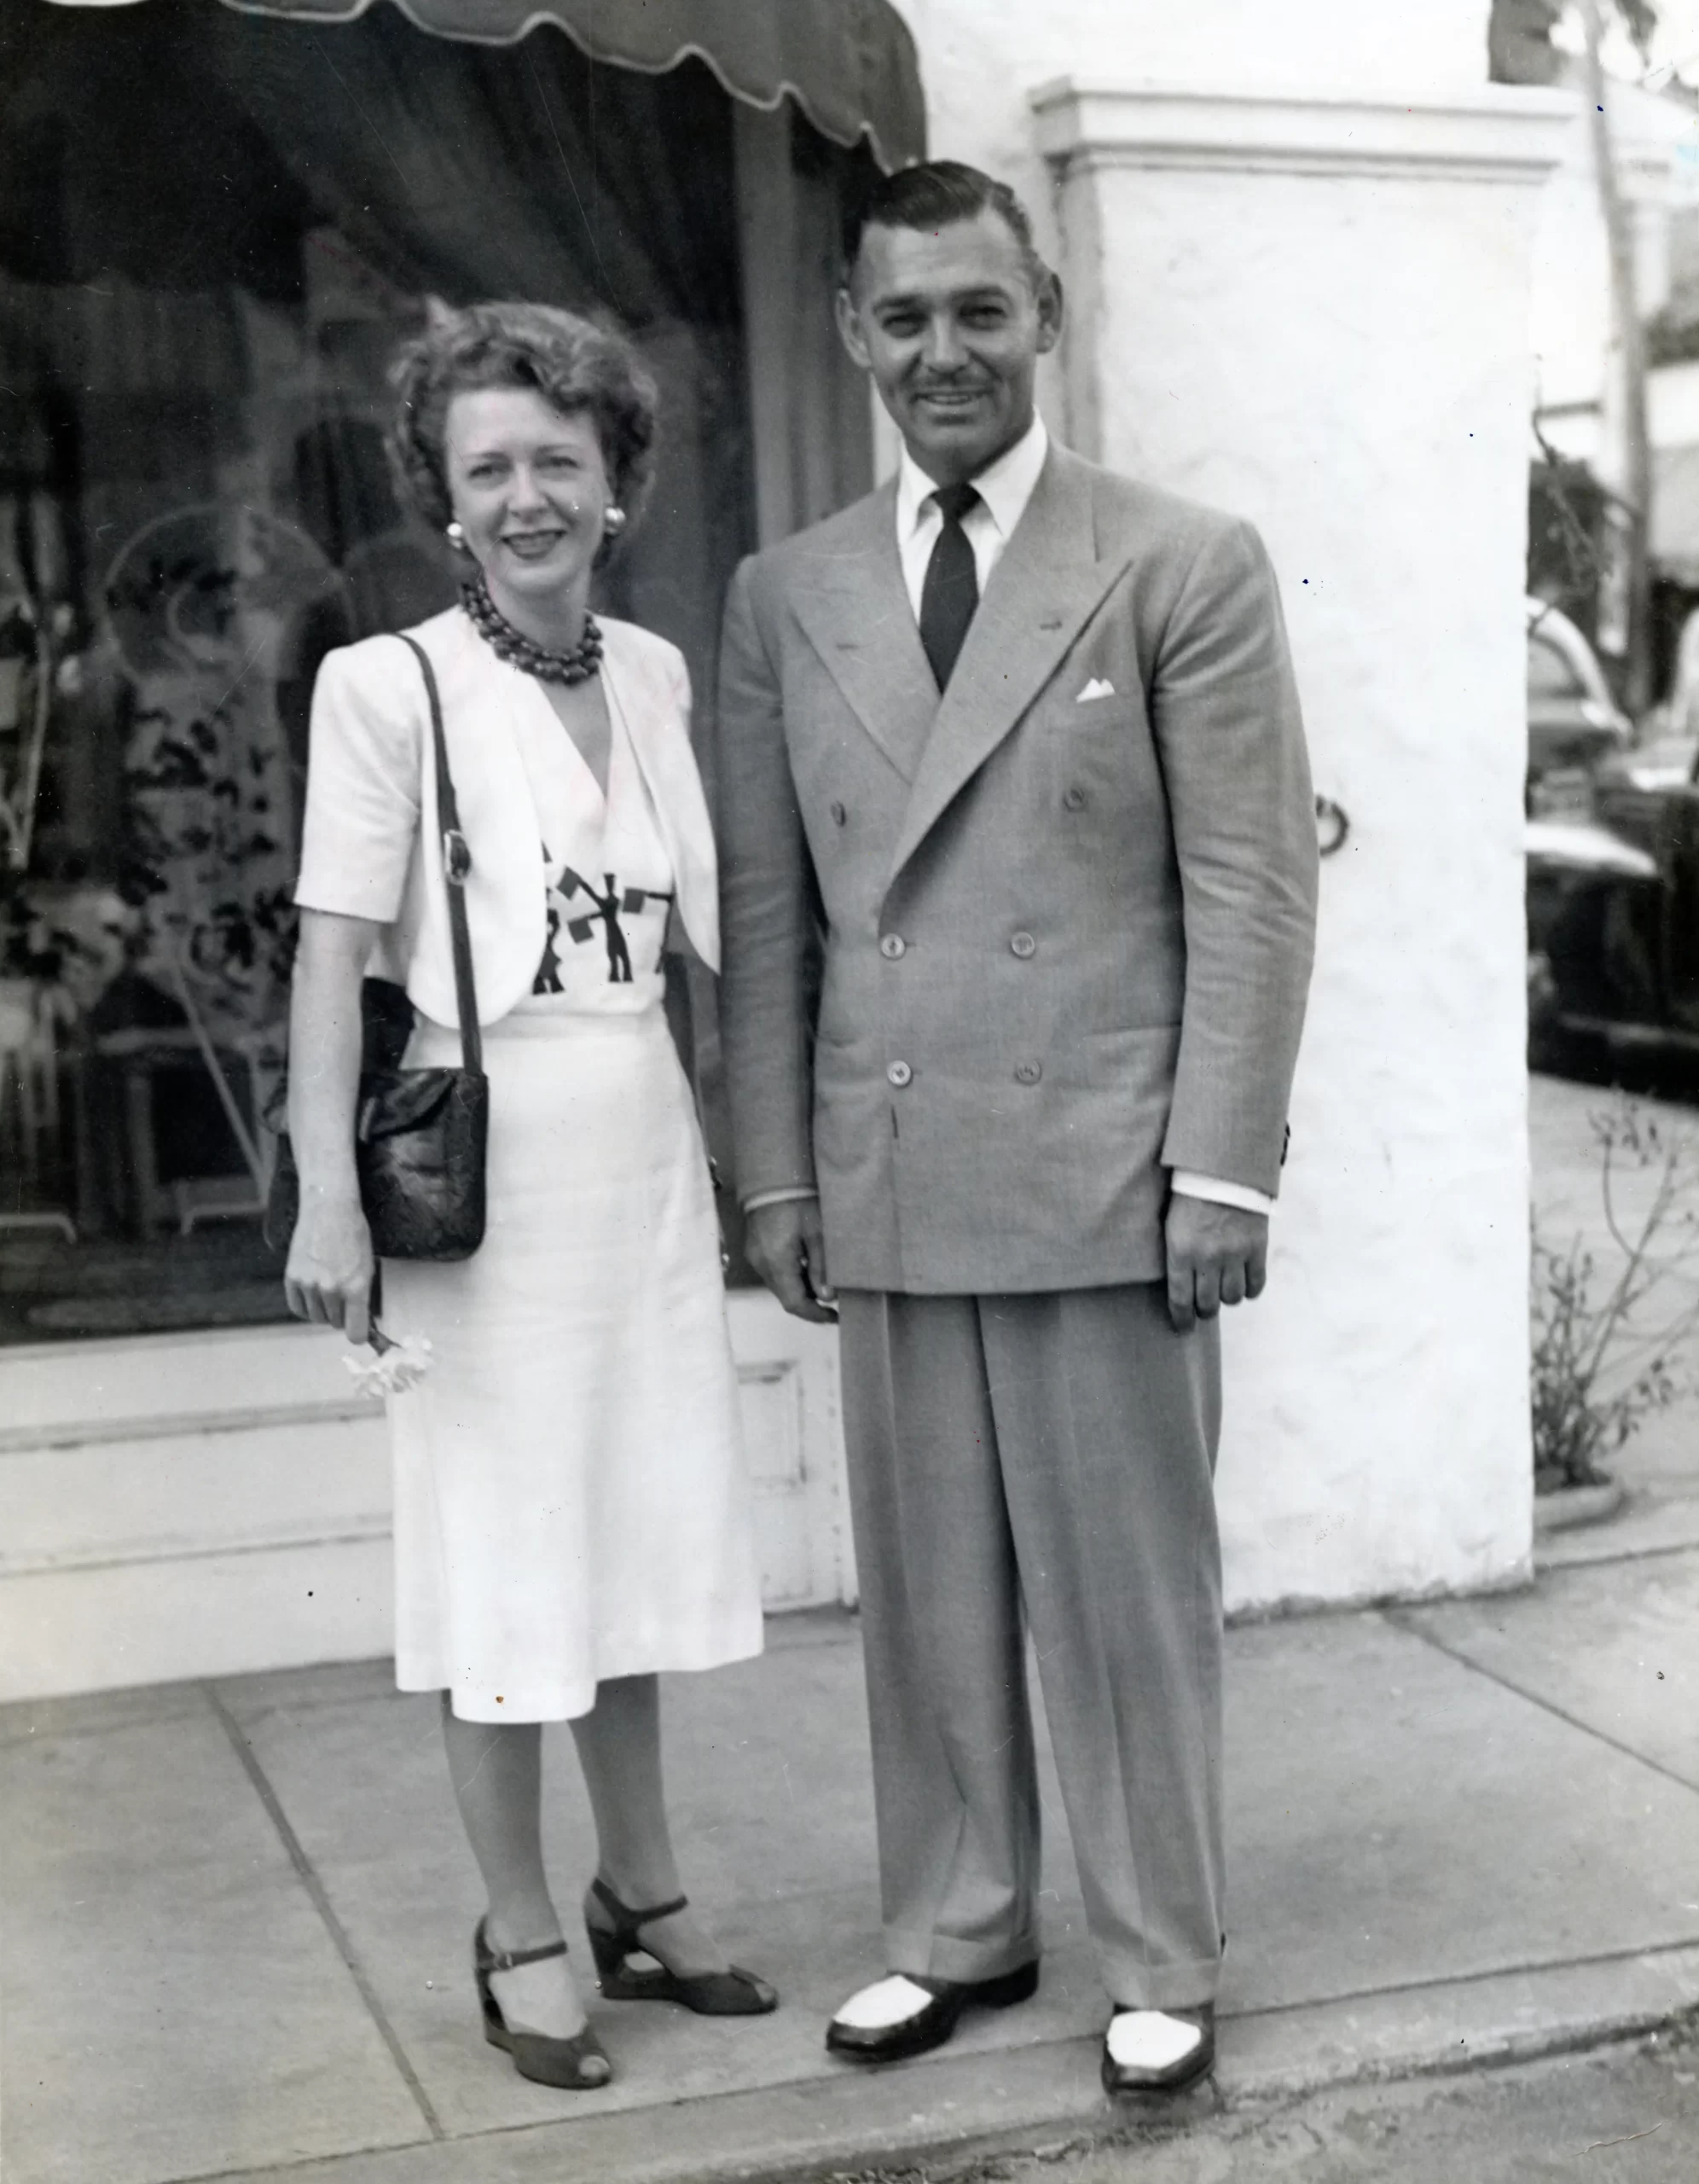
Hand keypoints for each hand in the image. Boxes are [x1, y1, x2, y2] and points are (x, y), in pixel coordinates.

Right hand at [285, 1192, 375, 1345]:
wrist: (329, 1210)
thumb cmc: (354, 1235)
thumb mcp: (368, 1266)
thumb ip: (364, 1296)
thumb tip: (362, 1321)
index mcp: (356, 1288)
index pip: (356, 1332)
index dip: (359, 1334)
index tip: (359, 1329)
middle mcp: (332, 1290)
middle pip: (336, 1324)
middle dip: (342, 1315)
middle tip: (344, 1296)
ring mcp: (309, 1285)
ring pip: (317, 1317)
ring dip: (324, 1309)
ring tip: (328, 1288)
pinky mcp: (292, 1278)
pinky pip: (298, 1308)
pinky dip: (306, 1306)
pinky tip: (313, 1293)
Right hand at [744, 1198, 836, 1322]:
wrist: (773, 1176)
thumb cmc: (799, 1200)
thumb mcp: (818, 1233)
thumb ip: (822, 1267)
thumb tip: (827, 1297)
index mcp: (776, 1262)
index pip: (793, 1303)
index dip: (814, 1315)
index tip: (834, 1316)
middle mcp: (761, 1263)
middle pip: (785, 1296)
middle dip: (810, 1302)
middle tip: (834, 1300)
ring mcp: (755, 1256)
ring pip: (779, 1285)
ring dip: (800, 1288)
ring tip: (824, 1280)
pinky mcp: (755, 1249)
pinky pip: (773, 1272)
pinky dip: (791, 1275)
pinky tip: (807, 1265)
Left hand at [1164, 1194, 1267, 1334]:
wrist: (1223, 1170)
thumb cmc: (1190, 1197)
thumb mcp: (1171, 1226)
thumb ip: (1177, 1257)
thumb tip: (1181, 1288)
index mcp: (1181, 1252)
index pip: (1180, 1299)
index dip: (1182, 1320)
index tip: (1183, 1328)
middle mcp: (1208, 1258)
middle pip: (1208, 1304)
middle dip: (1204, 1311)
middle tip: (1203, 1307)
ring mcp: (1235, 1254)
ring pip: (1233, 1298)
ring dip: (1227, 1298)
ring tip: (1223, 1288)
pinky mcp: (1257, 1248)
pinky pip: (1256, 1284)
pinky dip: (1250, 1289)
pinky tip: (1244, 1283)